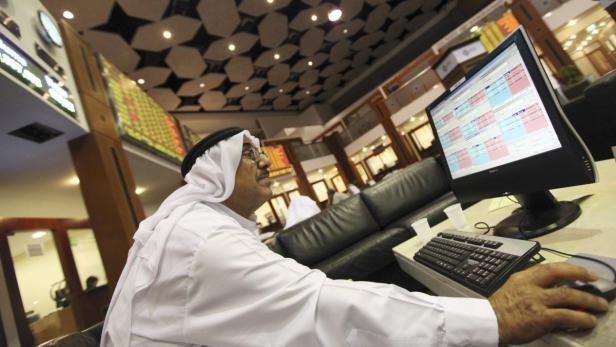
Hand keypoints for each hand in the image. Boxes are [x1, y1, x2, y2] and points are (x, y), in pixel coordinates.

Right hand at [488, 262, 609, 344]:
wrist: (488, 322)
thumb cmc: (498, 309)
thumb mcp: (512, 289)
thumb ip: (531, 287)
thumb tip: (551, 291)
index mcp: (523, 277)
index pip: (550, 267)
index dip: (571, 268)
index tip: (583, 272)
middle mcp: (531, 286)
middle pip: (561, 275)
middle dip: (583, 278)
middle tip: (596, 284)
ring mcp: (536, 301)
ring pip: (568, 295)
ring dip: (588, 300)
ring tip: (600, 305)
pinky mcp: (541, 317)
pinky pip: (567, 316)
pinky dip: (581, 318)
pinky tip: (588, 321)